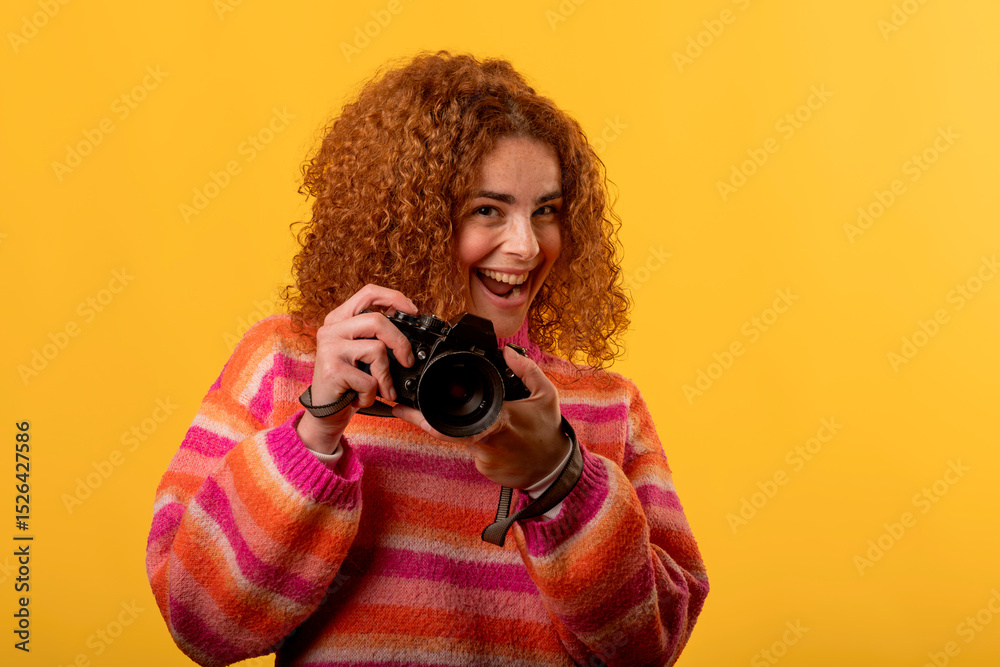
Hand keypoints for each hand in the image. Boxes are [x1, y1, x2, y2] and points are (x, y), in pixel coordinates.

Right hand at [296, 284, 417, 453]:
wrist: (325, 413)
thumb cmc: (348, 382)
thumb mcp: (361, 353)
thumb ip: (376, 335)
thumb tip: (409, 322)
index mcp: (339, 319)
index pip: (369, 293)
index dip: (395, 298)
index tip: (414, 311)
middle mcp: (330, 329)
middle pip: (378, 320)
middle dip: (401, 343)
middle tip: (407, 362)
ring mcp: (329, 348)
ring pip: (377, 349)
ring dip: (386, 376)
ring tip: (381, 389)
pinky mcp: (332, 370)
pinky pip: (370, 379)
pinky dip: (373, 394)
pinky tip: (361, 398)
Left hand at [393, 346, 569, 488]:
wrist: (554, 470)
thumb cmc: (549, 432)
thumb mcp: (545, 395)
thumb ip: (526, 369)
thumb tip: (507, 351)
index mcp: (499, 419)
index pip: (453, 419)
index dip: (425, 416)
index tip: (406, 408)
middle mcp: (486, 441)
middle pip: (445, 429)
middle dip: (425, 418)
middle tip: (404, 408)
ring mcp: (483, 458)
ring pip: (462, 438)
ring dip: (464, 427)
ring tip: (483, 421)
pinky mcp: (484, 469)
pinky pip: (473, 451)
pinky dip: (479, 441)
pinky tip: (498, 439)